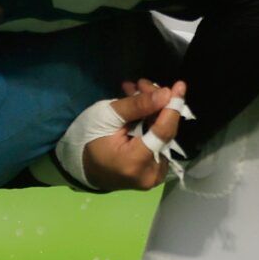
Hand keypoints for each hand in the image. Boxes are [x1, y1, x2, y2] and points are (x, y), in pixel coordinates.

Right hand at [54, 79, 188, 192]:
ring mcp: (153, 176)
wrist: (79, 166)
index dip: (172, 107)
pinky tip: (140, 107)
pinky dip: (151, 123)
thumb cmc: (87, 139)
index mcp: (134, 161)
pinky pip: (159, 142)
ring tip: (136, 91)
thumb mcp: (106, 117)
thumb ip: (137, 106)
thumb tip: (166, 94)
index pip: (162, 132)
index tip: (179, 86)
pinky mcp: (154, 172)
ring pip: (162, 135)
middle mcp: (149, 174)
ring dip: (152, 111)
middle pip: (164, 132)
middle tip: (142, 83)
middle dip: (156, 104)